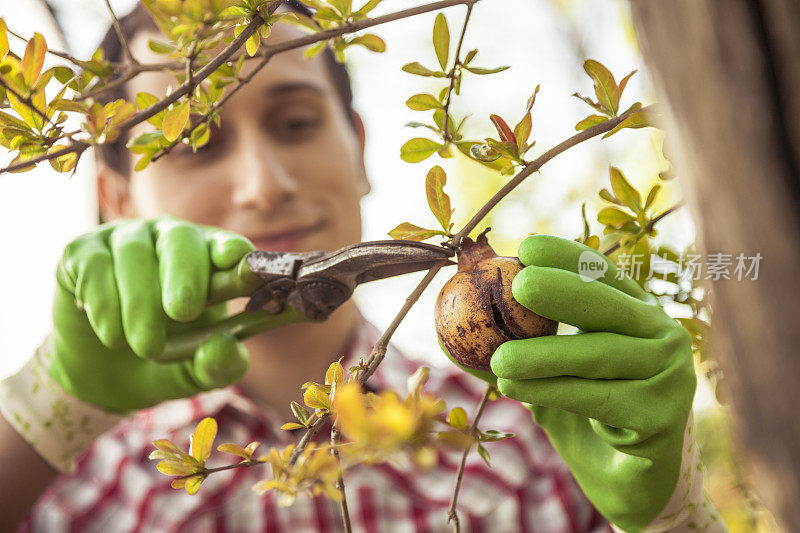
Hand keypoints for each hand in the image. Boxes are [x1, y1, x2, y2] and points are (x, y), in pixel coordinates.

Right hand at [49, 216, 305, 412]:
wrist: (100, 378)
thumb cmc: (162, 362)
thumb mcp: (193, 375)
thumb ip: (217, 367)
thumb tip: (227, 347)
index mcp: (210, 261)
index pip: (228, 246)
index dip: (235, 252)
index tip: (244, 266)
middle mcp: (170, 239)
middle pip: (181, 238)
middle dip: (184, 275)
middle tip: (183, 311)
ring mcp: (125, 240)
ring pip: (134, 253)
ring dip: (140, 303)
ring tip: (145, 347)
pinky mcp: (83, 252)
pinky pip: (94, 265)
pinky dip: (104, 303)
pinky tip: (111, 335)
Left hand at [490, 235, 695, 531]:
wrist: (626, 484)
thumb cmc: (584, 419)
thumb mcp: (550, 375)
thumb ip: (520, 346)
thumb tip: (458, 324)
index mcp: (638, 315)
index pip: (604, 276)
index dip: (567, 257)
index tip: (527, 247)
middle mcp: (663, 337)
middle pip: (608, 307)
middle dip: (562, 291)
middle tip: (518, 284)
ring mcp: (670, 375)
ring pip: (598, 355)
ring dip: (544, 355)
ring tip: (499, 360)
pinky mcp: (663, 415)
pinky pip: (597, 397)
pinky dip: (552, 391)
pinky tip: (514, 390)